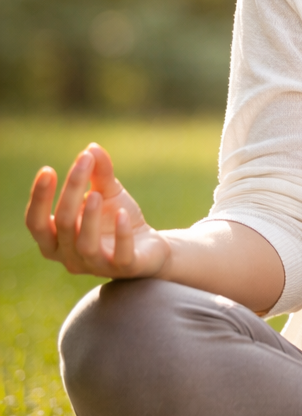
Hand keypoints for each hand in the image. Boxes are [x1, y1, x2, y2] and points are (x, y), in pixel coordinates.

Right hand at [25, 143, 169, 278]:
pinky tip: (122, 214)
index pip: (37, 223)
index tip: (48, 170)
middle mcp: (70, 256)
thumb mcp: (109, 192)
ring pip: (85, 245)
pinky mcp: (124, 268)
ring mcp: (97, 265)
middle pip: (63, 225)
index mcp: (57, 240)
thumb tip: (91, 148)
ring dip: (89, 217)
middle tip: (83, 162)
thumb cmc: (118, 220)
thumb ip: (99, 173)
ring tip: (96, 193)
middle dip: (71, 192)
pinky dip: (120, 235)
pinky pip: (119, 255)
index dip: (39, 199)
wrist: (150, 247)